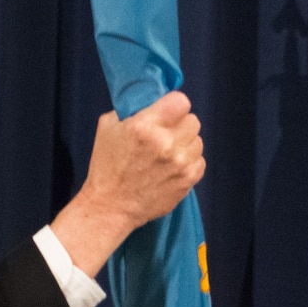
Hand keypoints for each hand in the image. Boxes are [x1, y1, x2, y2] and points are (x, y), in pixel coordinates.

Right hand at [50, 91, 205, 276]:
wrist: (110, 207)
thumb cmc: (106, 166)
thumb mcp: (109, 126)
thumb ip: (133, 109)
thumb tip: (153, 99)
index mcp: (144, 126)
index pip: (181, 101)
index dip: (174, 106)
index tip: (167, 113)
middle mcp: (165, 143)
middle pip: (193, 120)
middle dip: (180, 125)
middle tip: (167, 134)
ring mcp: (179, 164)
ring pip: (198, 141)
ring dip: (185, 144)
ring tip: (169, 153)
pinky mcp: (186, 181)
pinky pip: (200, 161)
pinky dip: (189, 162)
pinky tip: (173, 167)